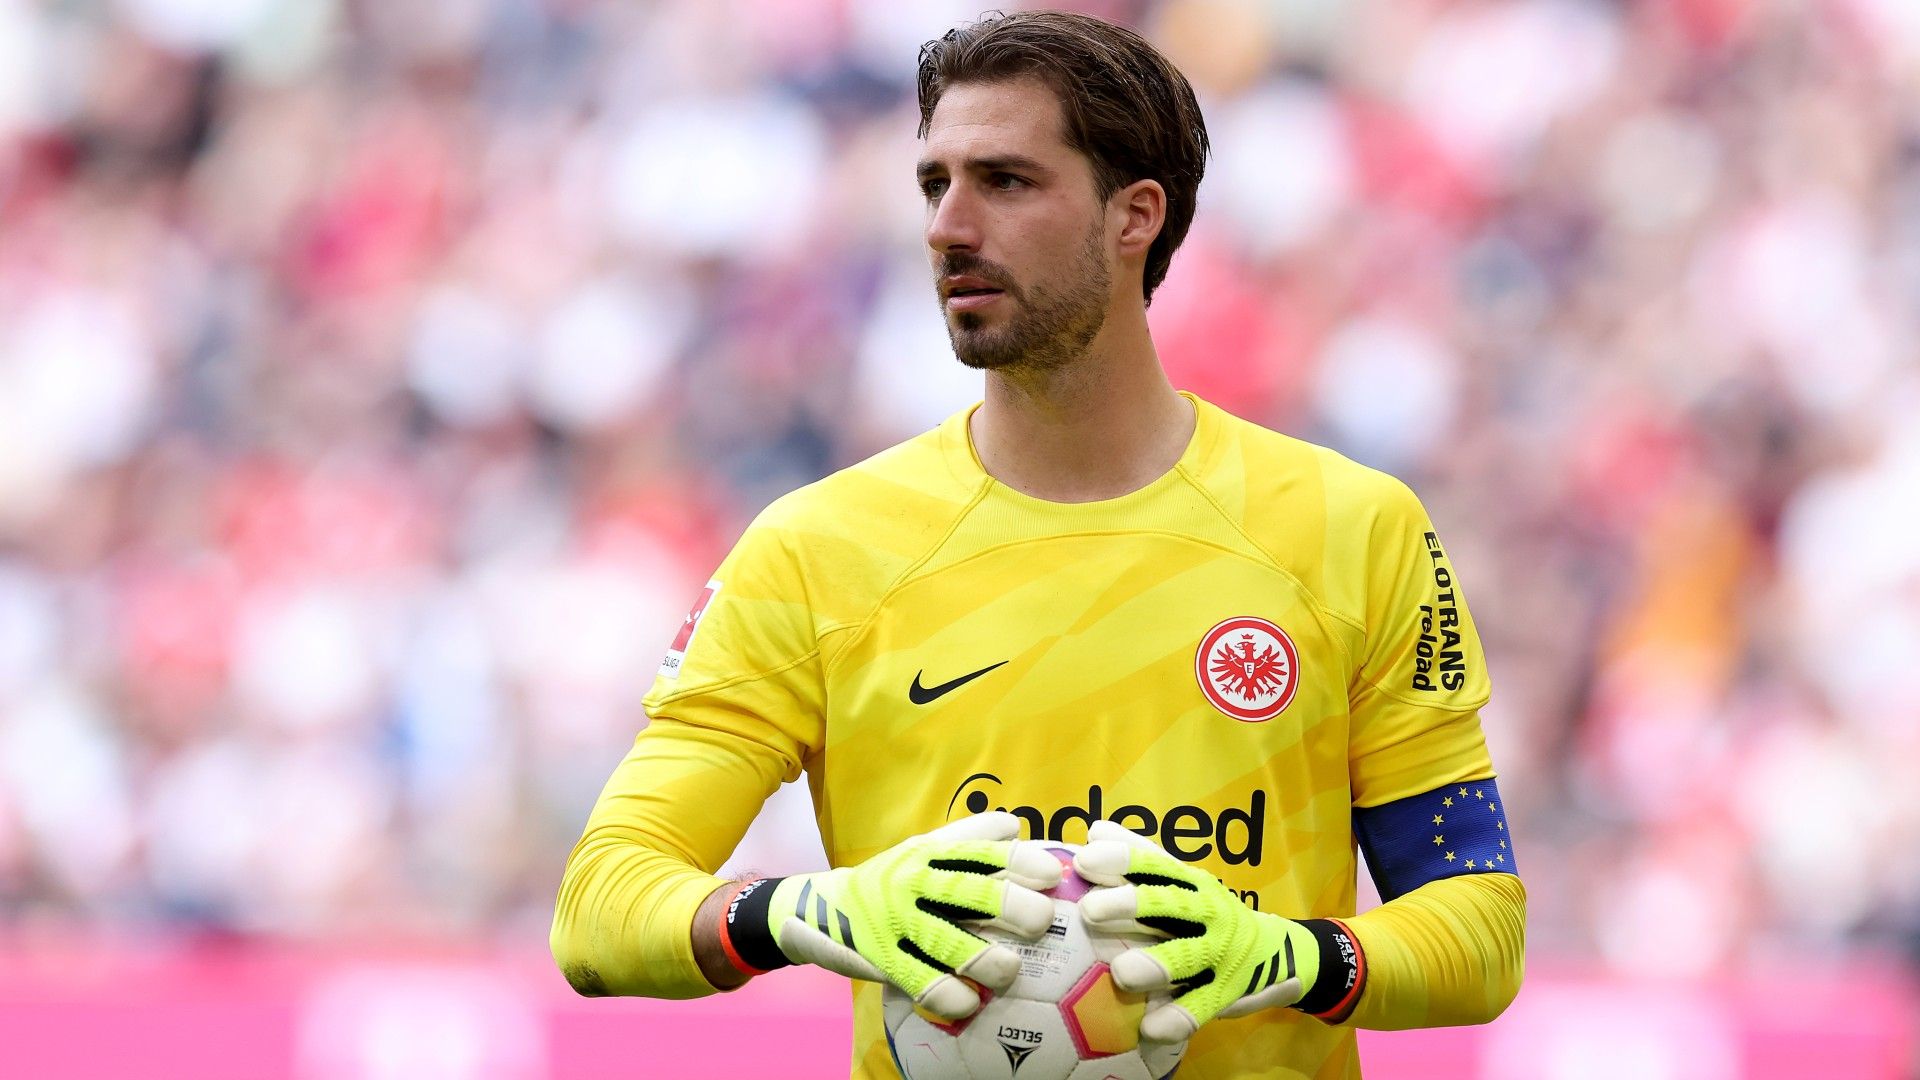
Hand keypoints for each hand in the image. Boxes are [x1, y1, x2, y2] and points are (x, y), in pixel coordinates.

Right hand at [737, 812, 1061, 1018]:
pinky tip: (970, 1004)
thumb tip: (1016, 826)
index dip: (1017, 861)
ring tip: (1009, 970)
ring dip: (984, 959)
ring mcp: (894, 922)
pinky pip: (920, 982)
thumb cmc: (889, 879)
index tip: (1052, 873)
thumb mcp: (919, 850)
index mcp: (926, 853)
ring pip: (946, 942)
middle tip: (1042, 921)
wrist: (818, 909)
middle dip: (1011, 906)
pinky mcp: (880, 959)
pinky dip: (948, 995)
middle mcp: (911, 882)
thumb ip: (966, 839)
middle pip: (967, 892)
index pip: (978, 851)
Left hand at [1074, 820, 1362, 1041]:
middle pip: (1168, 903)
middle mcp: (1209, 911)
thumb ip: (1142, 858)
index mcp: (1192, 882)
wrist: (1277, 953)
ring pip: (1187, 955)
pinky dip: (1177, 1017)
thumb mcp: (1183, 883)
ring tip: (1122, 973)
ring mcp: (1221, 952)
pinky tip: (1149, 1028)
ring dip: (1157, 963)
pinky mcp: (1230, 992)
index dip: (1123, 859)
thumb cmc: (1208, 914)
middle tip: (1090, 909)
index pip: (1155, 864)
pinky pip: (1202, 1006)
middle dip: (1130, 904)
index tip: (1086, 860)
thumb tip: (1097, 830)